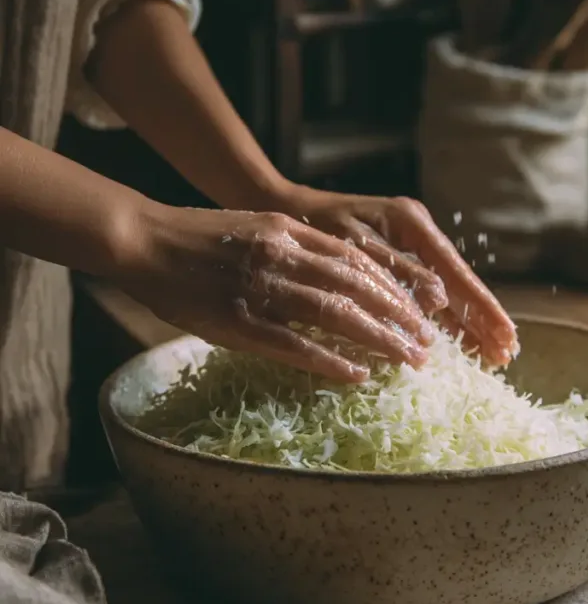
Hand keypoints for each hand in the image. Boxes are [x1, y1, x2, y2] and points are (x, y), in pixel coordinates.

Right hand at [119, 205, 435, 382]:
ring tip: (409, 359)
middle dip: (400, 316)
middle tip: (427, 342)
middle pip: (358, 287)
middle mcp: (283, 255)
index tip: (420, 308)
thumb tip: (341, 280)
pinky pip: (295, 345)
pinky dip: (331, 361)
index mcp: (290, 230)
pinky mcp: (238, 322)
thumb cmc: (199, 237)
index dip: (394, 286)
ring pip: (336, 314)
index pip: (357, 259)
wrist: (144, 240)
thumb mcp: (257, 227)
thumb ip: (297, 247)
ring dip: (379, 339)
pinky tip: (358, 376)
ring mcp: (261, 289)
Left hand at [282, 189, 517, 365]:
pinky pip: (429, 292)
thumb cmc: (313, 223)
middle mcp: (418, 234)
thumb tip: (439, 301)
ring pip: (447, 291)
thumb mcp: (353, 243)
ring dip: (470, 322)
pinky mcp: (398, 259)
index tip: (504, 336)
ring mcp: (410, 247)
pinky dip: (446, 317)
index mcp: (412, 224)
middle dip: (484, 320)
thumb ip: (395, 270)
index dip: (481, 309)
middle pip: (460, 284)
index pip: (457, 273)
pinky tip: (461, 338)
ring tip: (494, 353)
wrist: (284, 206)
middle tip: (508, 353)